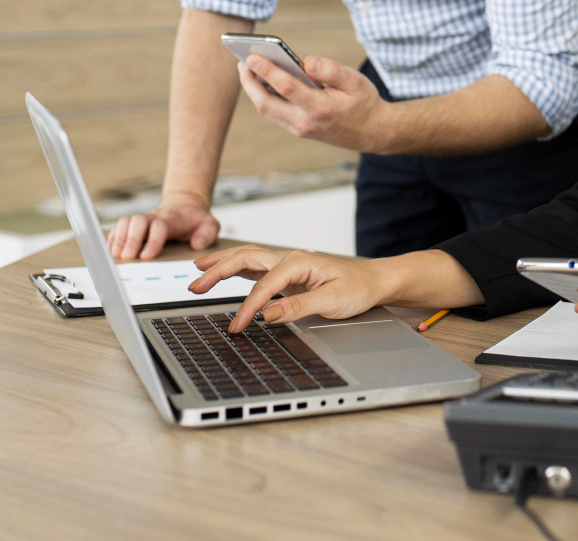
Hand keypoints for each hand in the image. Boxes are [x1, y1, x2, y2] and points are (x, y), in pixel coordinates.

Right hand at [107, 192, 218, 259]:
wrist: (186, 206)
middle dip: (130, 239)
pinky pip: (118, 227)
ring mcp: (143, 220)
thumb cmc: (196, 219)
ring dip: (118, 238)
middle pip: (138, 222)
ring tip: (115, 255)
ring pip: (126, 222)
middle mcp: (154, 217)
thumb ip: (208, 233)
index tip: (147, 256)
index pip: (160, 226)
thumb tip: (197, 244)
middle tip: (127, 257)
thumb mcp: (210, 224)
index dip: (153, 240)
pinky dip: (112, 238)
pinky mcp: (134, 225)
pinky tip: (110, 250)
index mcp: (172, 219)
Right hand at [189, 245, 390, 332]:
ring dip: (222, 264)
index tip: (236, 327)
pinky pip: (257, 267)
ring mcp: (288, 263)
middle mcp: (290, 258)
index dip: (246, 308)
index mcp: (298, 262)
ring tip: (198, 272)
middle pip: (246, 259)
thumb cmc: (358, 287)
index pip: (263, 287)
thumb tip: (268, 313)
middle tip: (194, 286)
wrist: (375, 280)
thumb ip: (299, 306)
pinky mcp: (289, 272)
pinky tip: (225, 273)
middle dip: (218, 271)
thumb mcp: (333, 301)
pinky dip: (236, 268)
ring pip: (248, 258)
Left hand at [238, 55, 393, 152]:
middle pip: (266, 103)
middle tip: (241, 62)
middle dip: (249, 83)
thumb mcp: (355, 81)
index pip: (286, 87)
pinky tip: (262, 82)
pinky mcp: (298, 130)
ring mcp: (300, 129)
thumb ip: (331, 70)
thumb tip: (306, 61)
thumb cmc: (364, 102)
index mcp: (320, 108)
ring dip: (253, 90)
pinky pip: (275, 113)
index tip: (252, 57)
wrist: (373, 132)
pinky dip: (264, 97)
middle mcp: (305, 122)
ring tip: (247, 69)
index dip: (267, 71)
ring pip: (267, 110)